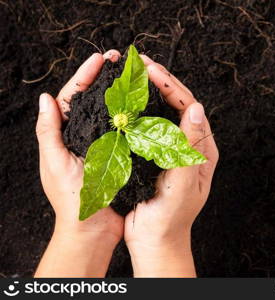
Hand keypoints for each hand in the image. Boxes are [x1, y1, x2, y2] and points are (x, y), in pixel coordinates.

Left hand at [35, 50, 122, 276]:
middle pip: (94, 100)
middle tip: (120, 61)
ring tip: (133, 76)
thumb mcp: (55, 164)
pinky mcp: (120, 155)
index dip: (86, 76)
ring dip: (121, 92)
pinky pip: (126, 130)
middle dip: (105, 78)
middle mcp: (85, 136)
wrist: (94, 228)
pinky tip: (144, 104)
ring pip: (112, 112)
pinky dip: (133, 115)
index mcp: (66, 135)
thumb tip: (45, 99)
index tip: (100, 59)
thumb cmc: (71, 200)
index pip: (74, 98)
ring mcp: (104, 144)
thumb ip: (49, 133)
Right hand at [124, 55, 218, 276]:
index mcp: (203, 150)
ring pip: (162, 114)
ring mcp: (172, 150)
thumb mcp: (183, 182)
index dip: (172, 86)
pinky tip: (127, 101)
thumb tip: (196, 108)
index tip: (152, 69)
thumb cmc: (171, 217)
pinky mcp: (156, 156)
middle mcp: (190, 146)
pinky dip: (139, 111)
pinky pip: (149, 127)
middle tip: (141, 62)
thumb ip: (189, 147)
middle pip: (177, 106)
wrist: (154, 239)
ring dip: (150, 93)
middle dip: (161, 82)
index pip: (189, 109)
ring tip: (134, 74)